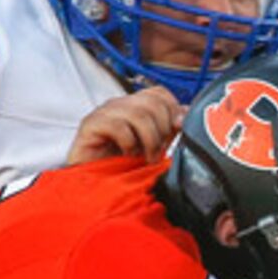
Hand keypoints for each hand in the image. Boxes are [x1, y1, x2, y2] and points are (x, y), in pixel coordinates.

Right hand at [67, 86, 184, 166]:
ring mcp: (104, 113)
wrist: (93, 185)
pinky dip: (129, 143)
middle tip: (159, 151)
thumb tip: (187, 113)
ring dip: (149, 140)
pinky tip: (127, 155)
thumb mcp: (153, 148)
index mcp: (135, 106)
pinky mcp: (90, 125)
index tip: (177, 131)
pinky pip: (118, 126)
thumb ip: (169, 130)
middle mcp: (120, 105)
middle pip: (152, 102)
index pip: (159, 93)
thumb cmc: (122, 167)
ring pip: (138, 113)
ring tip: (147, 158)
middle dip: (163, 129)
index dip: (173, 109)